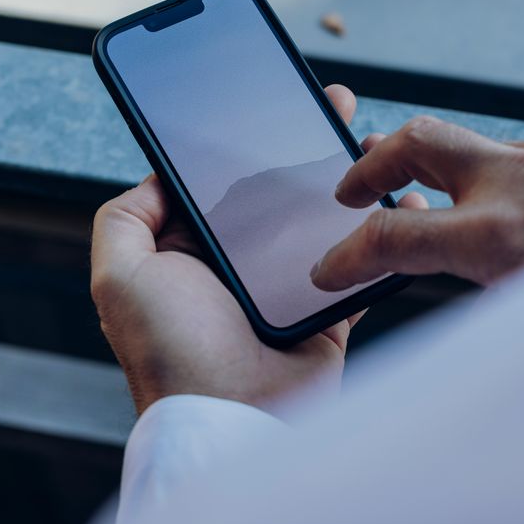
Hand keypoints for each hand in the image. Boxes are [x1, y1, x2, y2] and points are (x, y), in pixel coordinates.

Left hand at [90, 85, 425, 414]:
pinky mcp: (327, 312)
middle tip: (332, 104)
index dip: (243, 142)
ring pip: (320, 220)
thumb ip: (125, 219)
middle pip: (276, 193)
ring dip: (346, 181)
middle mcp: (236, 267)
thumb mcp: (119, 277)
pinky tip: (404, 198)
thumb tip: (157, 177)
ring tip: (371, 141)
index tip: (269, 101)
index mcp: (190, 253)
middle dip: (303, 146)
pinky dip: (381, 233)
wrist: (232, 421)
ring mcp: (284, 288)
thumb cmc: (170, 352)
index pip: (219, 183)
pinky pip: (359, 263)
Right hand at [310, 117, 523, 290]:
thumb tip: (460, 274)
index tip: (330, 268)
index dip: (347, 256)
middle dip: (372, 162)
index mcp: (498, 235)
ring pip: (491, 156)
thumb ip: (488, 285)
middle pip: (415, 141)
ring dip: (479, 187)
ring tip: (504, 227)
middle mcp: (522, 178)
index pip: (390, 237)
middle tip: (355, 187)